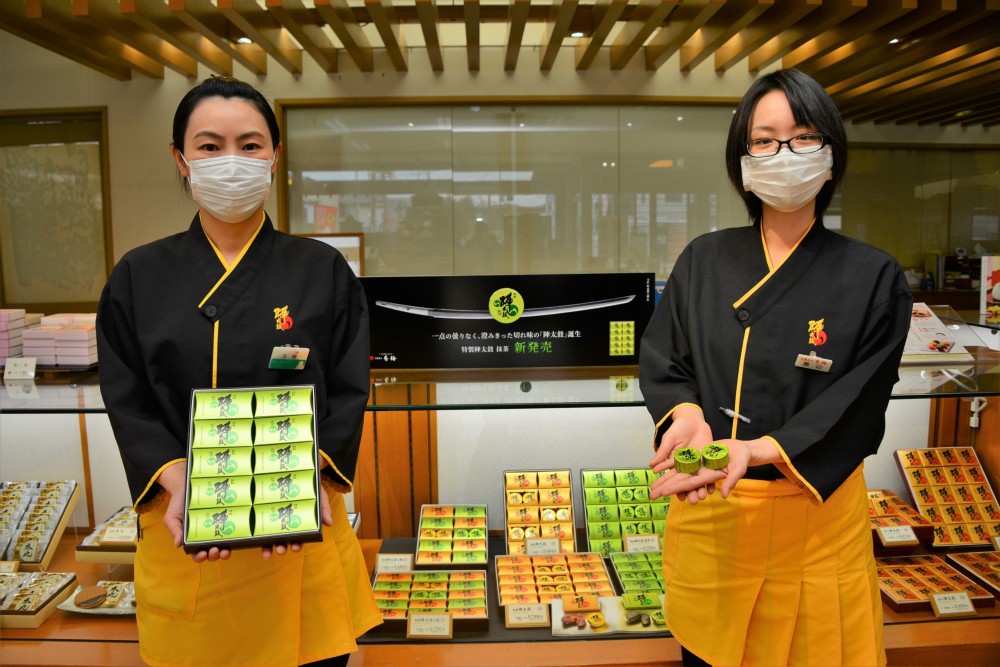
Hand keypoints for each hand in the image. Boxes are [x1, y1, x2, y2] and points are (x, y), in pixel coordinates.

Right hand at [155, 462, 233, 562]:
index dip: (200, 557)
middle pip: (212, 553)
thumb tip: (178, 545)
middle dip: (214, 556)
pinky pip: (231, 532)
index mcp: (192, 540)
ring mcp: (217, 530)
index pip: (197, 554)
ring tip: (225, 550)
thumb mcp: (172, 517)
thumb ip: (175, 530)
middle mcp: (206, 538)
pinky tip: (234, 535)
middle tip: (215, 550)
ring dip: (225, 552)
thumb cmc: (178, 505)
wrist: (187, 486)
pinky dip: (234, 537)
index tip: (202, 554)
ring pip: (223, 546)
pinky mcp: (225, 520)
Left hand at [261, 483, 333, 559]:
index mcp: (300, 525)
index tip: (296, 548)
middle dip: (282, 548)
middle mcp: (287, 526)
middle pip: (284, 541)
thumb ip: (324, 510)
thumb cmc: (311, 490)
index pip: (298, 539)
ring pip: (271, 538)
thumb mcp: (320, 498)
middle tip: (281, 550)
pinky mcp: (266, 516)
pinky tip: (254, 539)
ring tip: (268, 551)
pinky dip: (258, 536)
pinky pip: (260, 527)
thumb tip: (329, 523)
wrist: (302, 476)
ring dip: (269, 547)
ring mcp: (275, 522)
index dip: (297, 545)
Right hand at [649, 406, 713, 502]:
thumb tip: (651, 466)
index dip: (668, 488)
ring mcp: (698, 465)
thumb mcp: (669, 439)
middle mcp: (687, 467)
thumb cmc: (678, 428)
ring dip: (699, 490)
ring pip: (699, 480)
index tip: (668, 497)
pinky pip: (710, 473)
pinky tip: (712, 489)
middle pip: (687, 482)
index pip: (671, 478)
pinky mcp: (708, 461)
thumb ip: (663, 452)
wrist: (693, 420)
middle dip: (688, 493)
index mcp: (675, 463)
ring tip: (701, 497)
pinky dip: (711, 481)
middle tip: (690, 501)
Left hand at [650, 438, 774, 504]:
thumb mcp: (739, 468)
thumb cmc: (742, 459)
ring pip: (679, 474)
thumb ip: (731, 481)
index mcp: (707, 476)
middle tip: (650, 495)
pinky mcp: (698, 459)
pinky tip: (662, 471)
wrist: (742, 449)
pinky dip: (673, 468)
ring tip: (653, 486)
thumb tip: (724, 495)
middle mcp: (700, 473)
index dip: (674, 488)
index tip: (661, 493)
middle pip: (679, 481)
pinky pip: (683, 464)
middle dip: (665, 488)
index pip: (688, 484)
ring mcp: (698, 466)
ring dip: (666, 480)